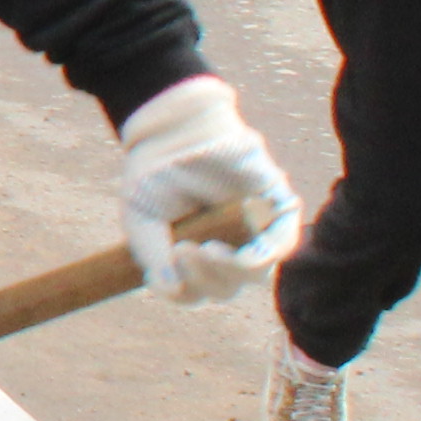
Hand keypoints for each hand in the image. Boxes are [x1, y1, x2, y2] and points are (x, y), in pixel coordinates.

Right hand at [117, 74, 296, 303]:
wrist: (175, 128)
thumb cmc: (154, 173)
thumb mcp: (141, 219)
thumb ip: (152, 255)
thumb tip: (168, 289)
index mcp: (196, 251)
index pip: (198, 290)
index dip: (184, 292)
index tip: (163, 277)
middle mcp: (230, 245)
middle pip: (227, 287)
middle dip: (203, 280)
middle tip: (182, 253)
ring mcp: (256, 230)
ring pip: (254, 275)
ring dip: (226, 271)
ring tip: (200, 250)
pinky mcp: (278, 212)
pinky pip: (279, 246)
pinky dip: (255, 257)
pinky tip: (223, 250)